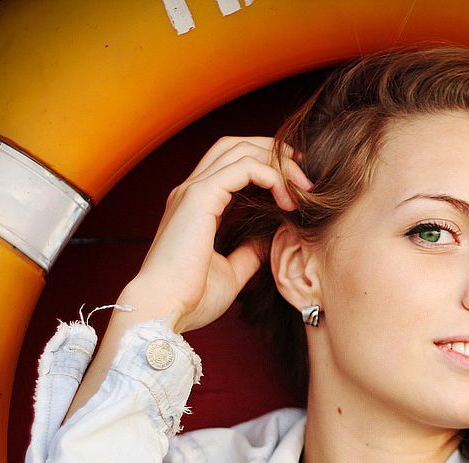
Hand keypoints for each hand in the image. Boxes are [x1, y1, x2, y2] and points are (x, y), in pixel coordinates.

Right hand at [124, 136, 312, 332]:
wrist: (164, 310)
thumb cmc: (190, 298)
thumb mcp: (231, 272)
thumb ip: (249, 252)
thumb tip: (269, 240)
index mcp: (196, 207)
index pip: (231, 164)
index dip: (265, 164)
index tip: (296, 183)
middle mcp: (191, 192)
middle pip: (236, 146)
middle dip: (273, 151)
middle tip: (304, 172)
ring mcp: (193, 191)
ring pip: (241, 149)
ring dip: (278, 162)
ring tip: (303, 185)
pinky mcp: (199, 197)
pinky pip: (244, 167)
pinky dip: (271, 175)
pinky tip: (287, 200)